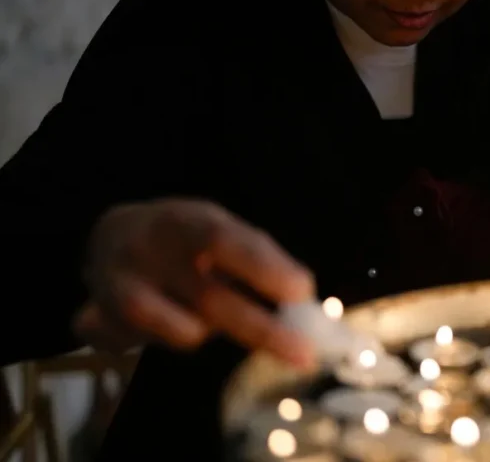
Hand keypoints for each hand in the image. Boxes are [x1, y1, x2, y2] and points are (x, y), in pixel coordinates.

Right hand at [74, 199, 315, 367]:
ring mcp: (118, 287)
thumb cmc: (185, 239)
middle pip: (209, 298)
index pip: (223, 240)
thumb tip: (304, 296)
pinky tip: (167, 320)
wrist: (111, 238)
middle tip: (304, 353)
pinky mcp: (99, 321)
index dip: (263, 267)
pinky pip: (165, 346)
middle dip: (262, 330)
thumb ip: (260, 257)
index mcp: (183, 221)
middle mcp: (146, 252)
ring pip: (187, 332)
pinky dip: (178, 338)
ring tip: (204, 311)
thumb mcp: (220, 228)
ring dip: (212, 330)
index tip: (302, 292)